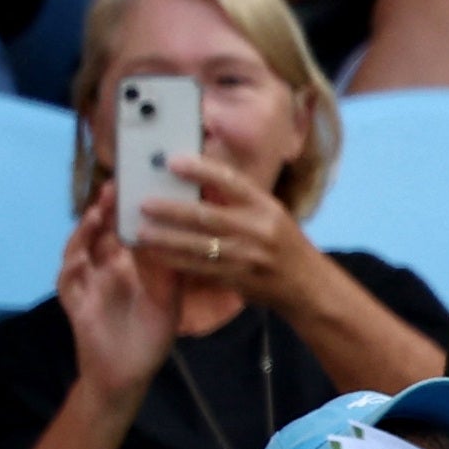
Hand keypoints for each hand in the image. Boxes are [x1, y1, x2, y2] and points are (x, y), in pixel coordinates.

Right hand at [58, 190, 180, 408]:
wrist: (128, 376)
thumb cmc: (148, 337)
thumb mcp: (167, 300)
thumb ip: (171, 271)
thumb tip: (186, 236)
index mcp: (125, 266)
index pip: (122, 229)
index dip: (126, 208)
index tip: (136, 184)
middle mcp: (102, 270)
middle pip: (99, 232)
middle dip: (104, 209)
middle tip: (114, 186)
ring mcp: (87, 285)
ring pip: (79, 250)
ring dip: (85, 232)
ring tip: (96, 213)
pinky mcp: (76, 305)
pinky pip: (68, 282)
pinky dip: (72, 268)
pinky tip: (80, 257)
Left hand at [140, 152, 317, 311]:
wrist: (307, 286)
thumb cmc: (284, 245)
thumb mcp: (270, 214)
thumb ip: (238, 201)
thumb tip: (198, 183)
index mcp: (265, 206)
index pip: (230, 181)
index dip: (200, 170)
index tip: (173, 162)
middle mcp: (258, 230)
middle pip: (207, 216)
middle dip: (172, 210)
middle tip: (144, 203)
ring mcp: (247, 257)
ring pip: (199, 246)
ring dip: (166, 239)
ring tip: (142, 231)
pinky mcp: (238, 279)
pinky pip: (201, 269)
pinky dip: (176, 262)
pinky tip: (158, 255)